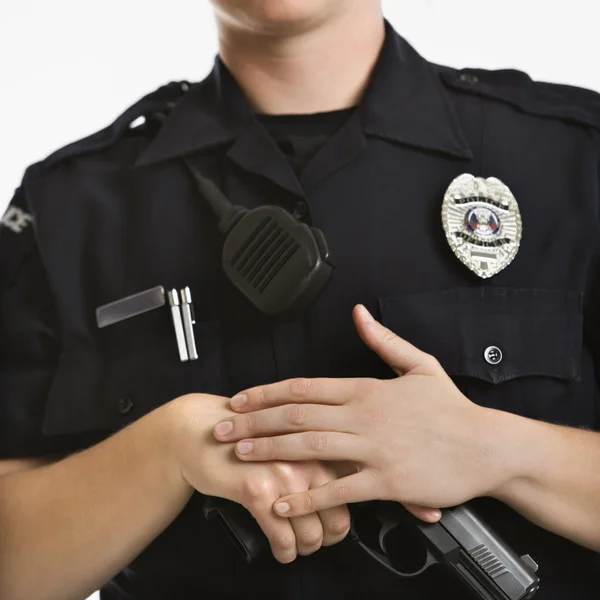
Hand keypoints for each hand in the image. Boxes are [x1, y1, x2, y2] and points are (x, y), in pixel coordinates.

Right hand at [166, 394, 350, 562]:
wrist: (202, 432)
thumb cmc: (244, 437)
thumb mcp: (289, 439)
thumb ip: (315, 457)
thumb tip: (338, 490)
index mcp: (318, 446)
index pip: (349, 493)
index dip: (340, 515)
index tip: (330, 522)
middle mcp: (307, 460)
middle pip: (337, 519)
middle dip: (326, 539)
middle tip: (314, 540)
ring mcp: (284, 475)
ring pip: (312, 534)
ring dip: (304, 549)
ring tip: (295, 545)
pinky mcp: (257, 491)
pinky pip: (282, 539)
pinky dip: (284, 552)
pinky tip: (280, 550)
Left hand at [213, 305, 510, 518]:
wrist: (488, 446)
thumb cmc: (451, 408)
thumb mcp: (419, 364)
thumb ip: (383, 339)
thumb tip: (358, 313)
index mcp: (366, 388)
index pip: (305, 387)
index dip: (266, 393)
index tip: (239, 399)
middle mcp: (363, 416)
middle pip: (296, 416)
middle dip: (253, 421)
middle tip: (222, 428)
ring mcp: (374, 449)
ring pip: (309, 448)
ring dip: (269, 452)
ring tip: (240, 455)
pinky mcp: (386, 481)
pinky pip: (338, 488)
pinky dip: (306, 495)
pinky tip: (282, 500)